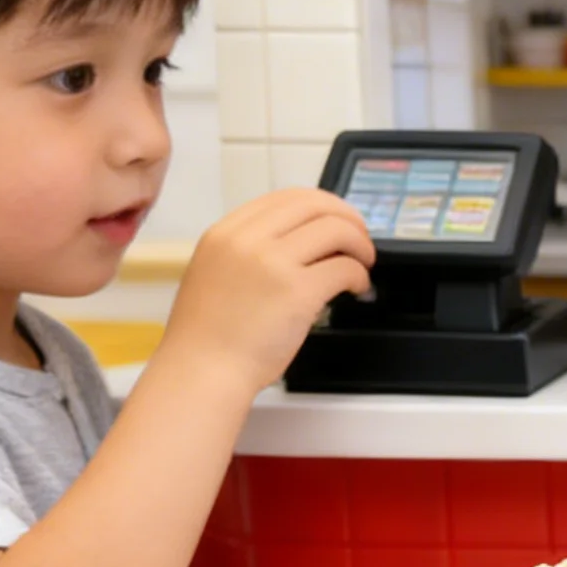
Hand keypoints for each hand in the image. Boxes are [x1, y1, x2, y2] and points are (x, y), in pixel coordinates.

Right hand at [162, 190, 375, 395]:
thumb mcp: (217, 272)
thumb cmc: (210, 335)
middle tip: (361, 239)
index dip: (322, 204)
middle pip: (316, 205)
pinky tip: (356, 289)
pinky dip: (360, 275)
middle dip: (348, 218)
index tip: (338, 219)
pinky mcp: (298, 291)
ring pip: (337, 230)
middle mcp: (248, 240)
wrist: (202, 369)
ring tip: (363, 265)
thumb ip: (249, 252)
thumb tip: (298, 244)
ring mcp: (273, 263)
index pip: (286, 197)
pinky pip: (345, 267)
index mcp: (225, 232)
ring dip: (360, 245)